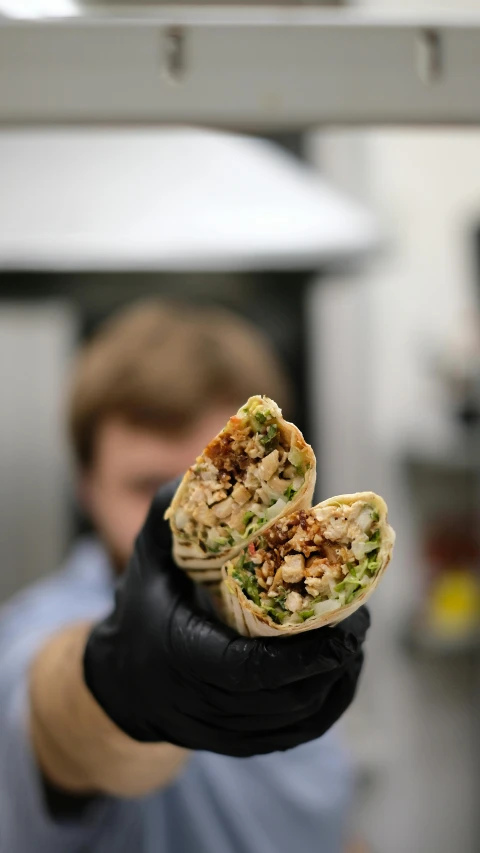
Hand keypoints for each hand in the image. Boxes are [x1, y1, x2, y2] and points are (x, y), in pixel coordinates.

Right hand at [84, 479, 369, 757]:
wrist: (123, 683)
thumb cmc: (142, 608)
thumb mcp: (149, 555)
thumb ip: (177, 512)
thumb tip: (219, 463)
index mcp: (178, 654)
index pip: (244, 669)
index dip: (296, 654)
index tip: (338, 626)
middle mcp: (201, 701)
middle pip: (283, 696)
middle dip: (331, 660)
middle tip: (358, 620)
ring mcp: (222, 730)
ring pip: (297, 719)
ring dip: (336, 681)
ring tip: (356, 639)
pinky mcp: (239, 744)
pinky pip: (296, 735)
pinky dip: (328, 707)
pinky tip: (344, 674)